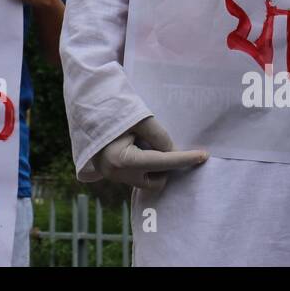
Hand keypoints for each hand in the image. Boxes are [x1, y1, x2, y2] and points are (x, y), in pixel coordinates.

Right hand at [91, 117, 207, 193]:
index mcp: (123, 160)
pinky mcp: (111, 175)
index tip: (203, 156)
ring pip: (147, 180)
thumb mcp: (139, 119)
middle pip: (157, 180)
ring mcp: (113, 177)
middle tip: (160, 144)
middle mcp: (118, 174)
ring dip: (154, 166)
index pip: (163, 162)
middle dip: (165, 167)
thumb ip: (159, 137)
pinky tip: (136, 147)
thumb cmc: (112, 111)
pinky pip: (136, 176)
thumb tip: (173, 152)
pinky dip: (143, 165)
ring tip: (142, 143)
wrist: (85, 110)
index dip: (184, 158)